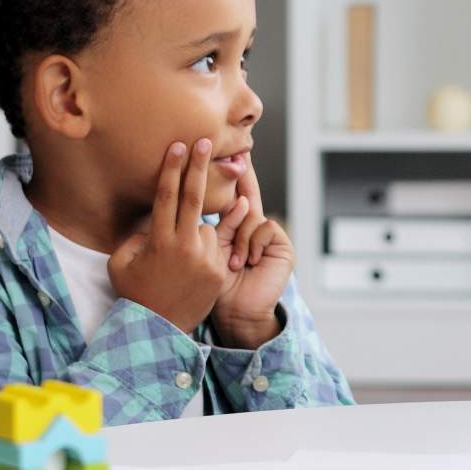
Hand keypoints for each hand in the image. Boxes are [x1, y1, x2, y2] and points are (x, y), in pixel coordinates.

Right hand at [108, 139, 232, 332]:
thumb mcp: (122, 261)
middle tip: (205, 142)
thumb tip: (152, 215)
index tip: (178, 146)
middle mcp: (185, 246)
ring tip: (180, 261)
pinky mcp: (219, 270)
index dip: (171, 168)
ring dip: (195, 233)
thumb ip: (136, 234)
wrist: (157, 329)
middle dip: (198, 167)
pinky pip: (216, 247)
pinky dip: (206, 250)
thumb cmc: (135, 291)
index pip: (167, 196)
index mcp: (160, 241)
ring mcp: (206, 258)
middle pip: (194, 197)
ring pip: (205, 228)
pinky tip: (191, 269)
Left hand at [209, 155, 292, 348]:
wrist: (237, 316)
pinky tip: (249, 263)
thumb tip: (188, 204)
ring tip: (236, 263)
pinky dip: (253, 244)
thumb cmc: (213, 290)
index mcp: (230, 229)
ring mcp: (268, 237)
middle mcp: (250, 229)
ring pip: (252, 215)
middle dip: (243, 173)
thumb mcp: (204, 253)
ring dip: (241, 238)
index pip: (228, 197)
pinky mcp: (282, 246)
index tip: (222, 152)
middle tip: (241, 153)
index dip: (226, 176)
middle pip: (247, 193)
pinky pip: (264, 228)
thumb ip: (204, 227)